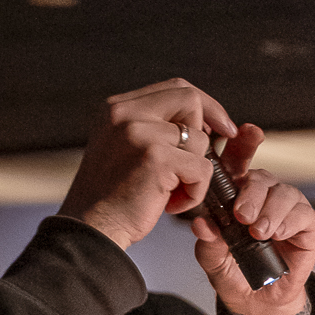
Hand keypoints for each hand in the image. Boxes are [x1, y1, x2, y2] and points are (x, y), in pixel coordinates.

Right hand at [57, 78, 237, 249]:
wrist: (93, 226)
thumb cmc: (113, 197)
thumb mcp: (125, 149)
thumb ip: (152, 129)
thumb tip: (200, 123)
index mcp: (118, 107)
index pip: (175, 88)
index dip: (205, 105)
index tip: (221, 129)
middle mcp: (126, 112)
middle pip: (190, 99)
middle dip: (210, 129)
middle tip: (206, 162)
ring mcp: (140, 132)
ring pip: (200, 140)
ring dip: (197, 173)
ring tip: (173, 193)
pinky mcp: (156, 158)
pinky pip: (202, 168)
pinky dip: (196, 192)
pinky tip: (172, 206)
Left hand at [189, 123, 314, 314]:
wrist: (258, 303)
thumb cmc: (235, 275)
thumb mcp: (213, 260)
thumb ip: (208, 241)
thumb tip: (201, 224)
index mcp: (238, 195)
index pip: (238, 162)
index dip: (242, 144)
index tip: (246, 131)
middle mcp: (263, 197)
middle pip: (262, 176)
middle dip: (252, 192)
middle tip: (241, 215)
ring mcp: (286, 210)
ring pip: (283, 191)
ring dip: (270, 209)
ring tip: (258, 232)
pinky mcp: (306, 227)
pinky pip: (302, 213)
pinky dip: (288, 221)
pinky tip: (277, 233)